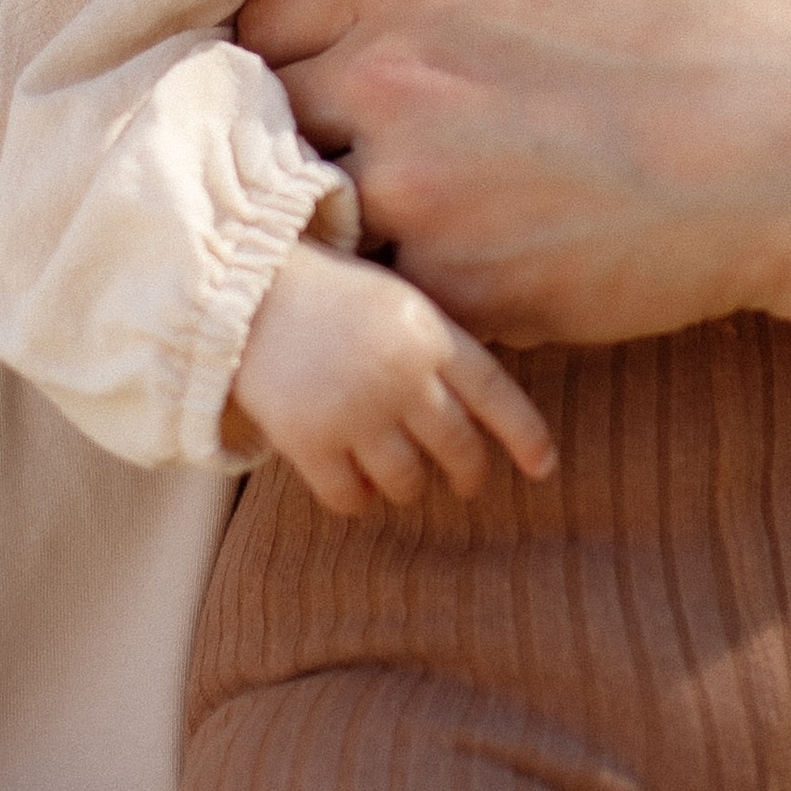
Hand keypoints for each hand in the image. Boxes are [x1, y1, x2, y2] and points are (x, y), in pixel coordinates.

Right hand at [224, 240, 554, 515]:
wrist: (246, 289)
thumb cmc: (329, 295)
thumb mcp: (396, 301)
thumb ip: (436, 349)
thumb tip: (477, 417)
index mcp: (428, 333)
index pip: (495, 393)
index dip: (525, 435)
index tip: (544, 467)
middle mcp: (401, 375)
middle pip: (457, 448)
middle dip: (468, 473)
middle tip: (465, 482)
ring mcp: (356, 410)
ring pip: (408, 482)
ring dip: (408, 488)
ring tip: (398, 477)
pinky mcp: (309, 439)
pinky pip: (350, 498)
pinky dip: (358, 500)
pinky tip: (356, 487)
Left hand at [236, 0, 790, 348]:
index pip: (265, 13)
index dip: (302, 40)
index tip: (354, 60)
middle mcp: (389, 78)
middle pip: (263, 117)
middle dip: (307, 127)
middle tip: (379, 142)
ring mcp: (421, 196)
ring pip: (309, 214)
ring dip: (345, 214)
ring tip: (417, 213)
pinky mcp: (466, 292)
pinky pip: (380, 300)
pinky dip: (405, 291)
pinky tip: (471, 267)